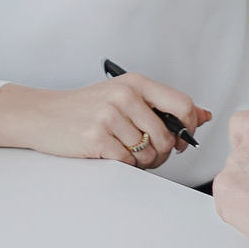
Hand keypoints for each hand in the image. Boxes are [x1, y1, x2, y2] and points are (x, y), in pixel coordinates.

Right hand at [0, 74, 212, 170]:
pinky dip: (124, 164)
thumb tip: (205, 115)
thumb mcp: (125, 96)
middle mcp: (124, 95)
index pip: (183, 105)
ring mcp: (109, 116)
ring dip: (142, 161)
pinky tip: (110, 154)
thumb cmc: (86, 108)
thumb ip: (164, 106)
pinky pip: (128, 162)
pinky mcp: (97, 137)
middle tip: (146, 152)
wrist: (43, 115)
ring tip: (124, 151)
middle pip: (167, 136)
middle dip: (162, 152)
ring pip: (149, 152)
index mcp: (135, 83)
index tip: (181, 138)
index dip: (189, 128)